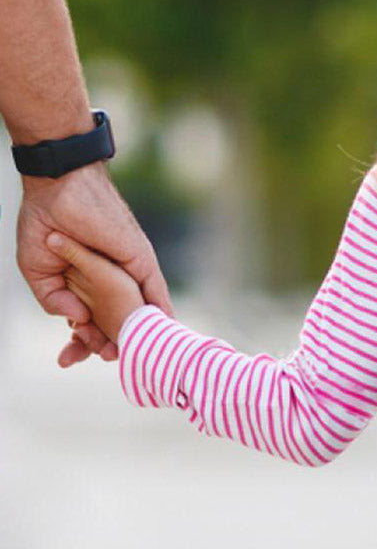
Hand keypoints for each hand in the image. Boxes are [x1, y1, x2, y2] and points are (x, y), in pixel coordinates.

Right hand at [17, 162, 172, 367]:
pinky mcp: (140, 260)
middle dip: (111, 343)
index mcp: (84, 283)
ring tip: (140, 356)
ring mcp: (126, 271)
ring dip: (139, 332)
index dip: (82, 340)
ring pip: (138, 309)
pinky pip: (155, 289)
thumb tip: (77, 321)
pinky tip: (166, 330)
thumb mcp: (39, 271)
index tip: (70, 359)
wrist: (58, 189)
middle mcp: (109, 280)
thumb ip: (53, 300)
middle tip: (106, 358)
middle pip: (115, 319)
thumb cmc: (44, 223)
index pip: (88, 319)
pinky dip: (160, 311)